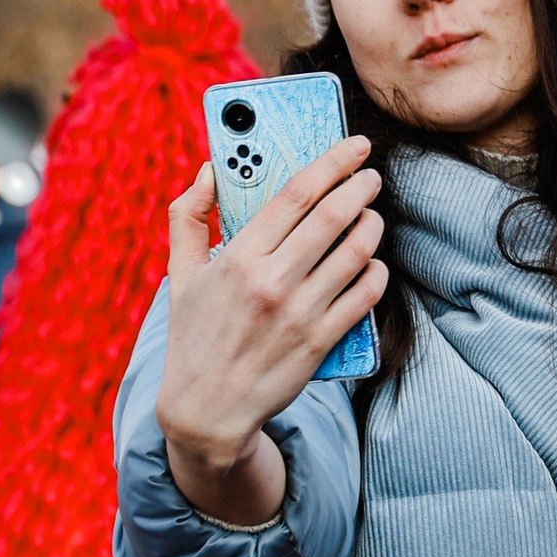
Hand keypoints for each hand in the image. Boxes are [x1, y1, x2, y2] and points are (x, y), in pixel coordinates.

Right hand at [154, 143, 383, 525]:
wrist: (206, 410)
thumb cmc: (193, 336)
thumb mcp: (180, 275)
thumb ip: (189, 217)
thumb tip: (208, 170)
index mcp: (237, 257)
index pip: (295, 194)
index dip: (332, 162)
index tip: (353, 146)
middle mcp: (271, 281)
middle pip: (331, 217)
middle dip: (360, 187)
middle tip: (371, 175)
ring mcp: (299, 313)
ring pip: (354, 254)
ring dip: (372, 227)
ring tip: (373, 214)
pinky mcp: (320, 342)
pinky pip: (364, 297)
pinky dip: (375, 273)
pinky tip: (373, 262)